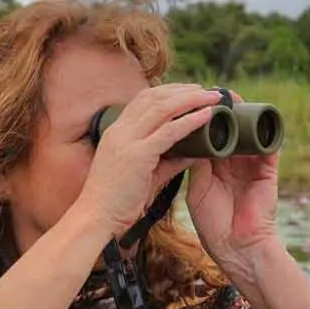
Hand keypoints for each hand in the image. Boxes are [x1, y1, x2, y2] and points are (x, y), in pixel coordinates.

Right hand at [71, 84, 226, 240]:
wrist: (96, 218)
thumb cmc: (117, 202)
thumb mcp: (144, 175)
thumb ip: (168, 161)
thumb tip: (194, 152)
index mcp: (117, 132)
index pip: (143, 100)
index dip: (168, 92)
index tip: (189, 92)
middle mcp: (120, 131)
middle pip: (154, 97)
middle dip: (182, 90)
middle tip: (206, 90)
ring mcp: (127, 140)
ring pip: (163, 108)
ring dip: (191, 99)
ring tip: (213, 97)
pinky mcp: (137, 155)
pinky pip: (169, 131)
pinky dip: (190, 121)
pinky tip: (207, 116)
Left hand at [184, 91, 281, 278]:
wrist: (237, 248)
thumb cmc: (214, 225)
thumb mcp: (198, 190)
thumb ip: (196, 164)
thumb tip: (187, 137)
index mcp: (216, 166)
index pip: (208, 135)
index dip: (200, 119)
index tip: (189, 102)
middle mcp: (234, 161)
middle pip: (230, 127)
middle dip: (221, 110)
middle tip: (209, 91)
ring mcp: (252, 164)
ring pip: (249, 131)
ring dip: (242, 114)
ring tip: (230, 97)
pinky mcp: (268, 169)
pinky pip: (270, 143)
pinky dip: (264, 127)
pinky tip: (254, 113)